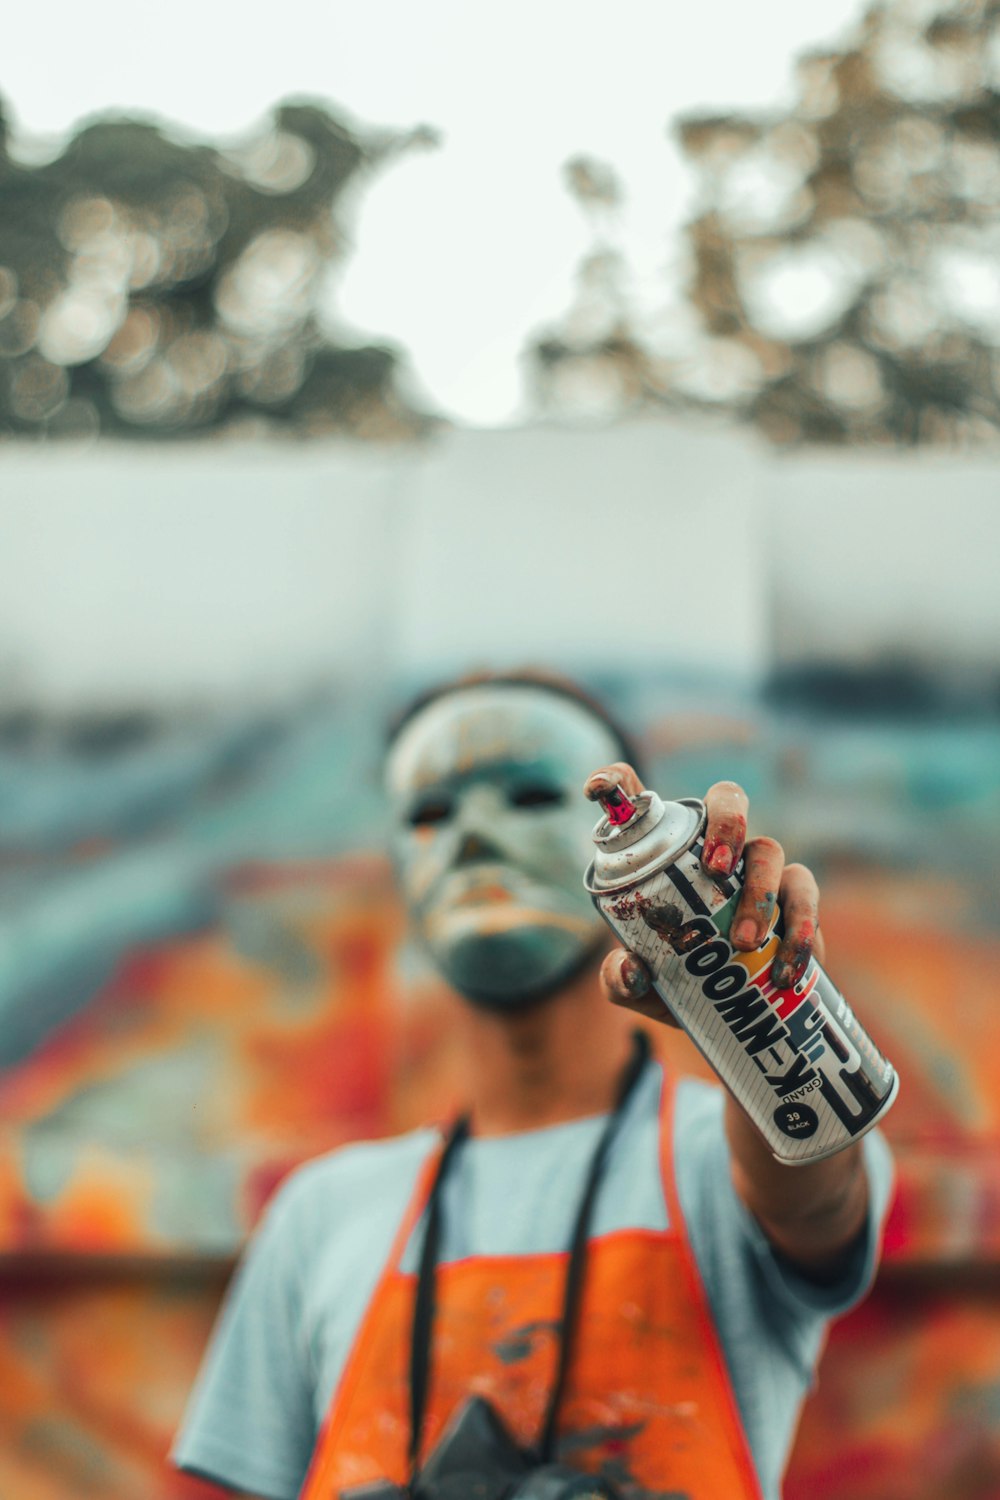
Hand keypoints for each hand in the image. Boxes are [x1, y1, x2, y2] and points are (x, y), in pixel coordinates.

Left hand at [583, 767, 822, 1022]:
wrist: (727, 1021)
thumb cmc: (675, 985)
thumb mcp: (639, 988)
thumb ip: (621, 980)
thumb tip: (630, 970)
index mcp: (666, 854)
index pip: (640, 800)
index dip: (615, 782)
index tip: (596, 788)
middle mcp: (713, 848)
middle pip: (727, 800)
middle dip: (727, 823)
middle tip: (716, 869)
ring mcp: (757, 870)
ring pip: (769, 850)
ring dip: (760, 891)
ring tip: (744, 941)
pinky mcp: (793, 901)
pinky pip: (803, 898)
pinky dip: (799, 932)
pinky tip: (785, 971)